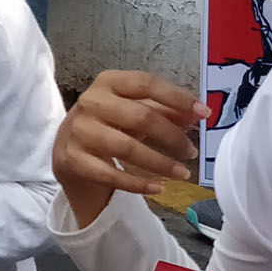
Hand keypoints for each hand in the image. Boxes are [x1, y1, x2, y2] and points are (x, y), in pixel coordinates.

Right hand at [51, 71, 203, 228]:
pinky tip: (158, 188)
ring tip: (182, 173)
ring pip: (128, 148)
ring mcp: (80, 131)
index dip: (177, 97)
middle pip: (141, 116)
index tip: (203, 113)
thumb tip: (198, 112)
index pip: (146, 83)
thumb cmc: (107, 124)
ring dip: (160, 163)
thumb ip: (163, 109)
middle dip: (172, 136)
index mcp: (108, 82)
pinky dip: (138, 183)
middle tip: (191, 151)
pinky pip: (112, 175)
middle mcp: (91, 102)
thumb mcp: (133, 111)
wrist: (68, 150)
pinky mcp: (73, 160)